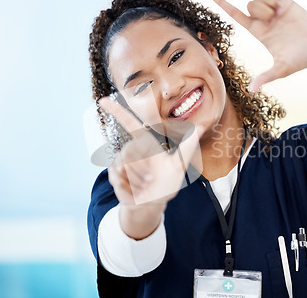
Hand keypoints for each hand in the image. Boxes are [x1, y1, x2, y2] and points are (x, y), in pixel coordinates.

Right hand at [99, 97, 200, 238]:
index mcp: (145, 143)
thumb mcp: (179, 166)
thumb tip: (202, 125)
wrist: (153, 205)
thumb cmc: (168, 183)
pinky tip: (135, 191)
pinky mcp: (114, 175)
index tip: (103, 100)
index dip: (117, 111)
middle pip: (129, 152)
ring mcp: (121, 163)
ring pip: (123, 165)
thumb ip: (188, 146)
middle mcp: (132, 150)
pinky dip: (129, 187)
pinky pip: (117, 177)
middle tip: (151, 179)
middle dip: (141, 169)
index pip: (129, 123)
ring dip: (137, 179)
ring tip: (144, 185)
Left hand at [209, 0, 306, 91]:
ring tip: (278, 13)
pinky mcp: (283, 1)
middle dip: (257, 9)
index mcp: (258, 33)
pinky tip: (279, 5)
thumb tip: (251, 90)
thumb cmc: (301, 59)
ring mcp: (272, 9)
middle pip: (247, 5)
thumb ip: (267, 77)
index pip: (235, 16)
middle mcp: (262, 20)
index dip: (222, 3)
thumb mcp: (282, 69)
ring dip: (265, 3)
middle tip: (272, 19)